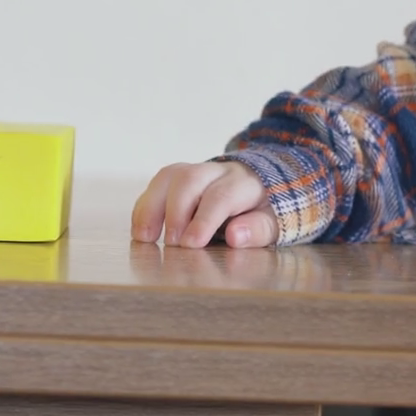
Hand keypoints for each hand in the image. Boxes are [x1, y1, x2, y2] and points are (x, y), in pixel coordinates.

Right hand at [131, 160, 279, 248]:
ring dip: (152, 207)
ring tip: (144, 238)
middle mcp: (217, 171)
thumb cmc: (264, 210)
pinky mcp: (178, 178)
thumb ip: (257, 230)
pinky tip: (141, 231)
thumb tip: (236, 236)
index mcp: (244, 183)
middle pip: (189, 180)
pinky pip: (157, 184)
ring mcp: (196, 171)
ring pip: (169, 177)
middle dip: (175, 212)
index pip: (221, 196)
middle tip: (172, 245)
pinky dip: (145, 206)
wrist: (261, 184)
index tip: (190, 244)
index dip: (204, 220)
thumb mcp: (273, 223)